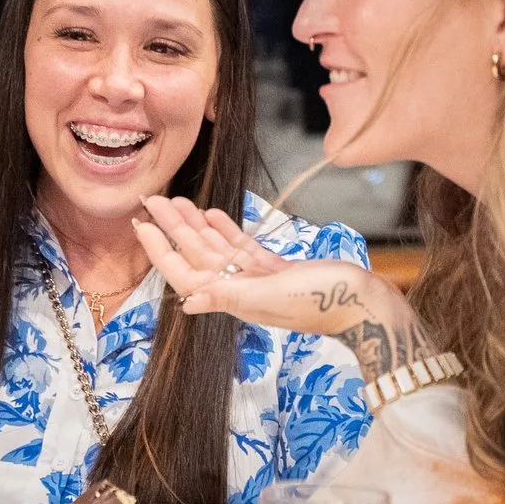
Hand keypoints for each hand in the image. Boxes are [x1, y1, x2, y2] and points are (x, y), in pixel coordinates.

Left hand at [134, 195, 435, 378]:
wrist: (363, 304)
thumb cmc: (321, 301)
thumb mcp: (270, 297)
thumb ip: (228, 296)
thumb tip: (187, 303)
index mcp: (233, 297)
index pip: (185, 271)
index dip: (162, 249)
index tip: (141, 225)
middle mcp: (240, 289)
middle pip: (197, 254)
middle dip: (173, 228)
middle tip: (152, 199)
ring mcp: (258, 279)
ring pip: (218, 248)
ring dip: (196, 225)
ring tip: (176, 200)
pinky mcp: (277, 270)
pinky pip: (243, 248)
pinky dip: (227, 230)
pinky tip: (213, 214)